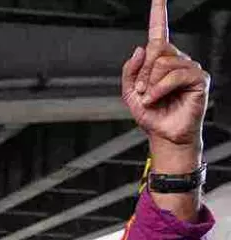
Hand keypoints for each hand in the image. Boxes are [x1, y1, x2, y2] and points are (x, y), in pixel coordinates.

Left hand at [121, 0, 208, 171]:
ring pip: (164, 62)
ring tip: (151, 98)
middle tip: (143, 91)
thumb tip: (141, 47)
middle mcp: (177, 60)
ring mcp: (190, 68)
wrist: (163, 135)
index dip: (159, 13)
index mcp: (159, 61)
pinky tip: (157, 98)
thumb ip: (130, 70)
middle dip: (143, 72)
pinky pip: (175, 75)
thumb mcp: (130, 92)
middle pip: (157, 48)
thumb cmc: (150, 114)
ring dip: (151, 83)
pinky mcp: (200, 78)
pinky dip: (161, 88)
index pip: (160, 32)